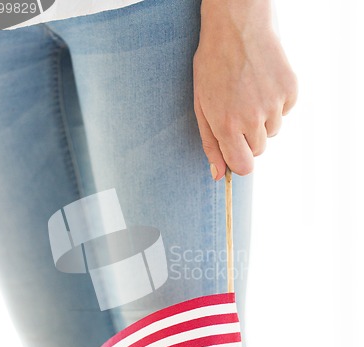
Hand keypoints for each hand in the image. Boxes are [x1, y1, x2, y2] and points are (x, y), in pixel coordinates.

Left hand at [193, 0, 297, 178]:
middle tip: (238, 111)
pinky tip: (263, 83)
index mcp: (227, 126)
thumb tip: (219, 175)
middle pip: (258, 150)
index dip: (240, 161)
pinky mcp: (290, 90)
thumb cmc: (212, 66)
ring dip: (262, 120)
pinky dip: (276, 103)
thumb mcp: (202, 106)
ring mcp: (274, 104)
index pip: (244, 167)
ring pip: (272, 131)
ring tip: (249, 93)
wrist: (236, 26)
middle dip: (247, 138)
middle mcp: (252, 119)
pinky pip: (285, 111)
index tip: (237, 151)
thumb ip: (211, 144)